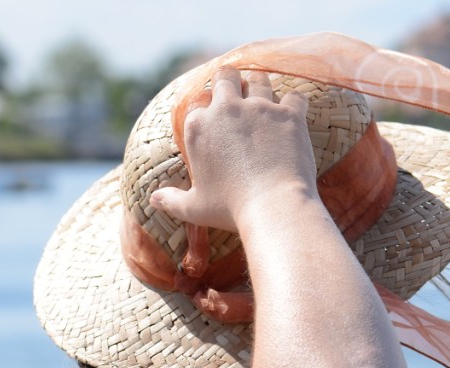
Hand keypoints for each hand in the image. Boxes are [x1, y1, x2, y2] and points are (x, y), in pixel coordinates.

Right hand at [150, 68, 316, 231]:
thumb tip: (154, 199)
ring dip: (261, 87)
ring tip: (265, 100)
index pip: (198, 102)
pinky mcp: (289, 115)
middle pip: (225, 76)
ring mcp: (260, 108)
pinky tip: (293, 113)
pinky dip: (294, 103)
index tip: (214, 120)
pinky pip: (295, 96)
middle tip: (238, 93)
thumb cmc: (230, 209)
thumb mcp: (194, 208)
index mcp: (199, 126)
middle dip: (230, 81)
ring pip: (259, 79)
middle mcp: (226, 109)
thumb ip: (172, 200)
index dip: (206, 109)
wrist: (272, 207)